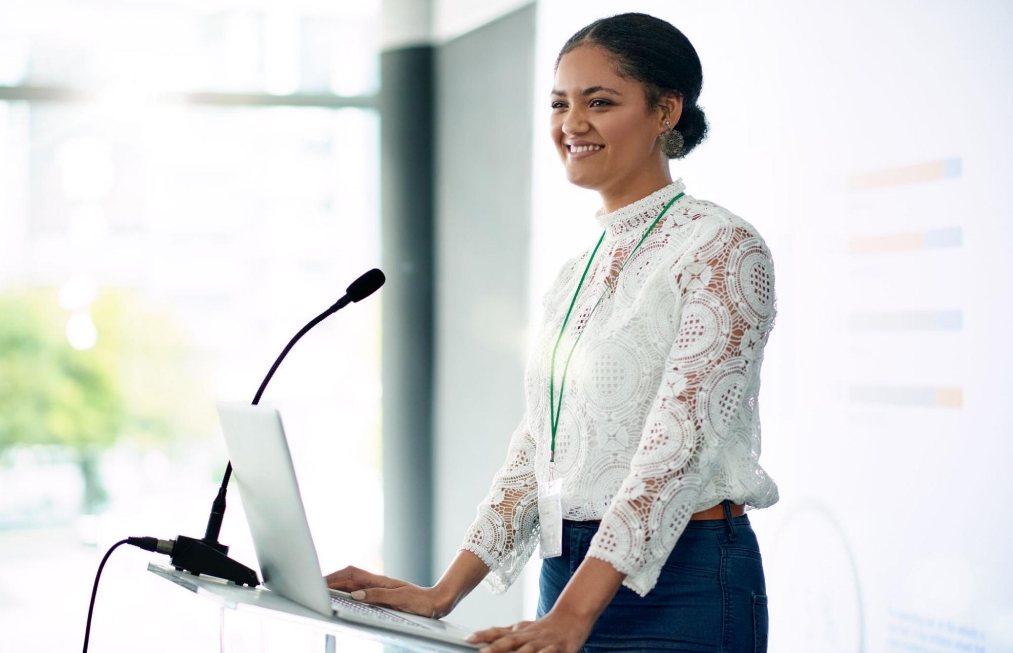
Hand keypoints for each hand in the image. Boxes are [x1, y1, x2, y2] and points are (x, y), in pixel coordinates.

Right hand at [324, 566, 449, 618]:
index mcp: (378, 581)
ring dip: (337, 587)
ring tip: (323, 593)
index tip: (319, 580)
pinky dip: (347, 594)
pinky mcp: (381, 597)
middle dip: (330, 581)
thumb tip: (355, 595)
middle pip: (348, 578)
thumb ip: (378, 596)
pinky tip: (343, 599)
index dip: (334, 576)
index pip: (350, 574)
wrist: (436, 602)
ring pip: (352, 585)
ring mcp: (378, 589)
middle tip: (314, 587)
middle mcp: (376, 583)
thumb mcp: (399, 599)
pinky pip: (359, 593)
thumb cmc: (421, 601)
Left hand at [466, 608, 593, 652]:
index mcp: (519, 632)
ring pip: (528, 650)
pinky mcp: (559, 648)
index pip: (497, 632)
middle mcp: (529, 637)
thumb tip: (482, 636)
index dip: (483, 635)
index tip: (468, 639)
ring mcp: (543, 643)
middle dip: (495, 649)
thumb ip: (505, 633)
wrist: (572, 617)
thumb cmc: (545, 627)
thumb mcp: (523, 627)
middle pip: (510, 642)